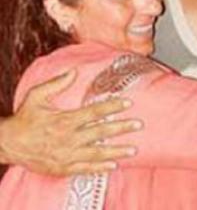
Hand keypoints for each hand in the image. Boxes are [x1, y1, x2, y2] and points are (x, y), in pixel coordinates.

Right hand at [0, 70, 141, 175]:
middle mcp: (68, 138)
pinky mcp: (63, 167)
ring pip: (97, 153)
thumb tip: (74, 71)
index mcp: (65, 120)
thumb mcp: (36, 96)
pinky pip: (85, 168)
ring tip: (133, 150)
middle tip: (139, 124)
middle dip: (121, 128)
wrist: (8, 144)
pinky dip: (100, 168)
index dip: (112, 106)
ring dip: (116, 152)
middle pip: (101, 132)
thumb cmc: (24, 119)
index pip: (94, 112)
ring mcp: (66, 155)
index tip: (128, 102)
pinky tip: (114, 166)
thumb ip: (56, 83)